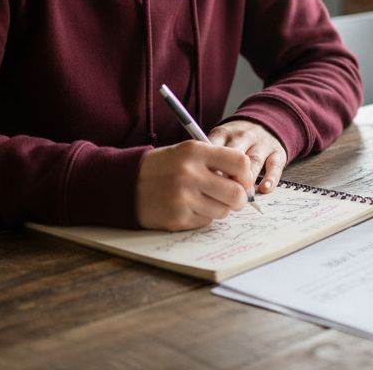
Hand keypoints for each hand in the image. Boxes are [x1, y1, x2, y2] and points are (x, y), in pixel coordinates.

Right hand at [135, 140, 253, 230]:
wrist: (125, 183)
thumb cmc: (163, 167)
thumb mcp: (186, 152)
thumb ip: (216, 161)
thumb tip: (246, 183)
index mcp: (194, 151)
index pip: (239, 162)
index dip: (247, 174)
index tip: (243, 180)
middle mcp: (189, 174)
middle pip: (236, 193)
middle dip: (240, 198)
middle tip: (234, 198)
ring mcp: (183, 198)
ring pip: (223, 211)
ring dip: (220, 208)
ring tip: (205, 199)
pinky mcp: (177, 218)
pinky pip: (206, 221)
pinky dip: (203, 216)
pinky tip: (190, 207)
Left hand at [208, 119, 287, 193]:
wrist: (264, 124)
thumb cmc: (234, 141)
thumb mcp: (218, 141)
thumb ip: (209, 158)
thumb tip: (201, 183)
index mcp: (224, 133)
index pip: (215, 147)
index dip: (210, 167)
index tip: (206, 183)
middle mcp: (243, 136)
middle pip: (235, 154)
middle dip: (229, 175)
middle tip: (222, 193)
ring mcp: (261, 144)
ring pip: (254, 160)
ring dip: (247, 179)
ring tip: (241, 196)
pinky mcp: (277, 153)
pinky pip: (274, 165)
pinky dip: (270, 178)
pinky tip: (264, 189)